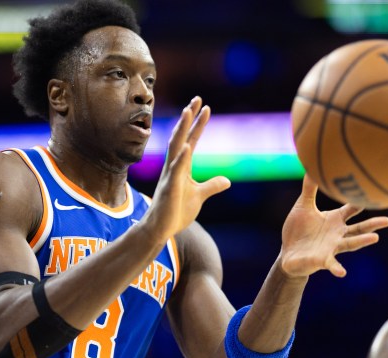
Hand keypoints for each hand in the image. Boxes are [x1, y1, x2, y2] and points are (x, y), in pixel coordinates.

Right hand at [141, 97, 230, 241]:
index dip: (198, 124)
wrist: (160, 230)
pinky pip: (175, 170)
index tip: (205, 107)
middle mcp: (174, 166)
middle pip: (182, 137)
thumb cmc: (176, 212)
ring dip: (182, 130)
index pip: (191, 140)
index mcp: (182, 167)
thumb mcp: (200, 196)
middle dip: (189, 118)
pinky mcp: (169, 188)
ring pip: (176, 147)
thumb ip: (212, 186)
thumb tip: (227, 180)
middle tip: (196, 99)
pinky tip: (186, 146)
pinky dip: (181, 158)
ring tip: (188, 112)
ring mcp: (170, 176)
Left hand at [280, 175, 387, 277]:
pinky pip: (331, 264)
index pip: (352, 209)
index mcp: (335, 220)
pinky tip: (342, 273)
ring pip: (350, 244)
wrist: (288, 253)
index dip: (360, 201)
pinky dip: (337, 268)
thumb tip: (311, 167)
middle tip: (387, 220)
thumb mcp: (303, 206)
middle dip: (372, 224)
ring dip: (362, 241)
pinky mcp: (322, 261)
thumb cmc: (298, 230)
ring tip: (375, 238)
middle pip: (359, 228)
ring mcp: (332, 248)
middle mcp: (338, 234)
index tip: (372, 193)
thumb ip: (309, 189)